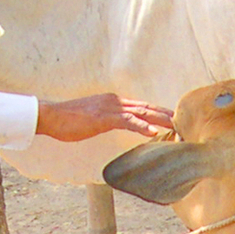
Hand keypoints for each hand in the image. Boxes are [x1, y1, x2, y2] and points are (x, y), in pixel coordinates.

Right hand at [34, 94, 173, 143]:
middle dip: (166, 115)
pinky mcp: (104, 117)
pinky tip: (154, 132)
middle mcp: (115, 101)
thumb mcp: (92, 119)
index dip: (158, 113)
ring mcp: (111, 108)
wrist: (51, 116)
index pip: (141, 106)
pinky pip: (128, 121)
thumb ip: (107, 120)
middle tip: (183, 122)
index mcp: (113, 102)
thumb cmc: (68, 120)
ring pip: (142, 112)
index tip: (172, 119)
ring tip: (176, 127)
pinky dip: (143, 126)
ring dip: (161, 120)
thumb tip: (115, 126)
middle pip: (147, 107)